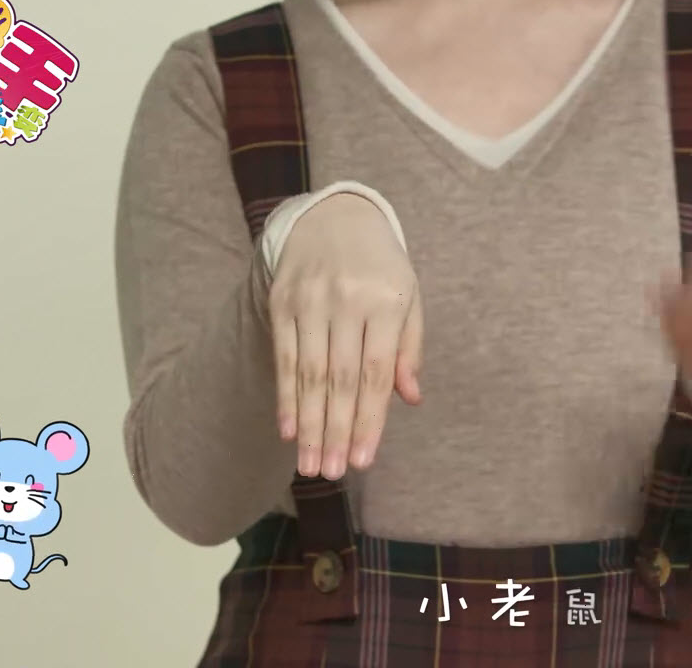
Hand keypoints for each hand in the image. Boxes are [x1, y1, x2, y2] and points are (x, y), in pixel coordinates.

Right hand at [269, 193, 423, 479]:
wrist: (335, 216)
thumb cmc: (382, 267)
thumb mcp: (408, 298)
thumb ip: (409, 349)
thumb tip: (409, 398)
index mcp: (386, 301)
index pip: (376, 374)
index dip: (369, 420)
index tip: (363, 460)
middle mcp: (347, 301)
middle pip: (340, 379)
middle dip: (336, 431)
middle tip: (333, 474)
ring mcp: (311, 300)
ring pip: (309, 374)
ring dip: (308, 424)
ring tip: (310, 464)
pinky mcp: (282, 300)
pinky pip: (283, 356)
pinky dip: (286, 396)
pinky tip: (287, 429)